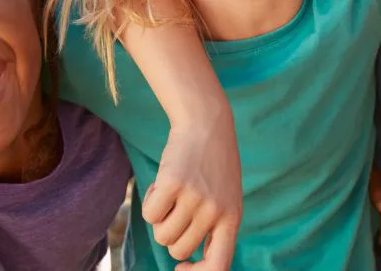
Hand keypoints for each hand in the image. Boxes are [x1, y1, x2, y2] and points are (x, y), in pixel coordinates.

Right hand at [144, 112, 242, 269]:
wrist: (208, 125)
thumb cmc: (213, 166)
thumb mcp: (226, 198)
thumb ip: (215, 228)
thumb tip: (186, 259)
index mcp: (232, 219)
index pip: (218, 266)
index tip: (181, 267)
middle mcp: (216, 212)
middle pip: (177, 249)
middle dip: (170, 234)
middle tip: (177, 209)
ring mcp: (195, 199)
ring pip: (161, 234)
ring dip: (159, 218)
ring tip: (173, 193)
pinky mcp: (173, 185)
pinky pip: (148, 214)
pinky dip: (149, 201)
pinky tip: (163, 184)